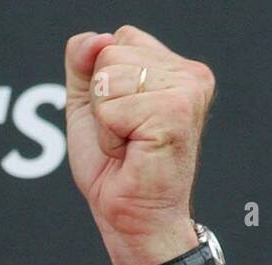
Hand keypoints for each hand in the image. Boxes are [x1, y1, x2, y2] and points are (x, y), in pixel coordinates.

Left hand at [64, 25, 218, 264]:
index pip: (115, 39)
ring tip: (128, 145)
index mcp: (173, 67)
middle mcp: (188, 72)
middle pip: (110, 52)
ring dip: (105, 120)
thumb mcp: (88, 107)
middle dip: (101, 102)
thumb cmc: (114, 169)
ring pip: (109, 76)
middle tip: (124, 137)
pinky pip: (112, 105)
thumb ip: (83, 64)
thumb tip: (94, 39)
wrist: (131, 218)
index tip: (119, 121)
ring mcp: (188, 88)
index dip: (100, 86)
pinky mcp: (177, 109)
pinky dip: (110, 134)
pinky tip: (132, 151)